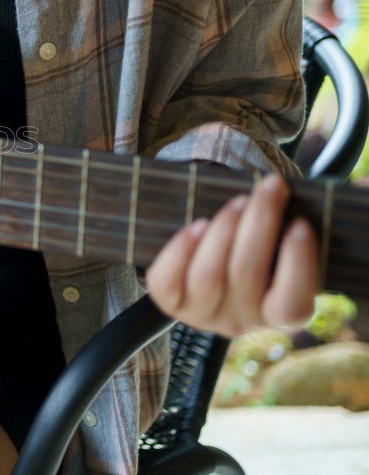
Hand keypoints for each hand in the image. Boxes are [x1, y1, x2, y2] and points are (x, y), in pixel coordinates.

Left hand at [145, 174, 317, 336]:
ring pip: (207, 276)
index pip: (292, 303)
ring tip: (237, 202)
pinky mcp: (171, 302)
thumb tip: (342, 192)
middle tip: (270, 187)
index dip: (297, 263)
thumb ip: (303, 228)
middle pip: (246, 274)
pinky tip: (198, 224)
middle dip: (260, 222)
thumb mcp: (286, 244)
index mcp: (281, 314)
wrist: (218, 263)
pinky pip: (167, 280)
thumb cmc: (262, 248)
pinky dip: (181, 248)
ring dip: (223, 230)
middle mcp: (241, 321)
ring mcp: (202, 314)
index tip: (301, 223)